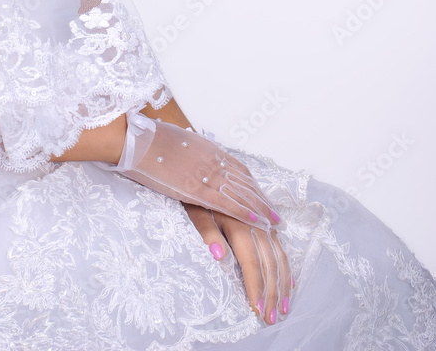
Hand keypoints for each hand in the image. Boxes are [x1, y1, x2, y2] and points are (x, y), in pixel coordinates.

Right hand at [113, 109, 281, 228]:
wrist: (135, 139)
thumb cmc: (149, 138)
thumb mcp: (175, 141)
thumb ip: (188, 151)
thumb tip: (190, 154)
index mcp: (207, 149)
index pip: (238, 169)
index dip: (253, 185)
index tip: (263, 196)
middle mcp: (212, 160)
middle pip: (245, 182)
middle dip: (262, 199)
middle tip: (276, 214)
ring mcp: (205, 174)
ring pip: (241, 193)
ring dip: (260, 209)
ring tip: (274, 223)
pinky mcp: (196, 188)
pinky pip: (226, 203)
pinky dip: (244, 212)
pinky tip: (257, 221)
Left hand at [183, 203, 291, 325]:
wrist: (210, 167)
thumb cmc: (199, 192)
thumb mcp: (195, 210)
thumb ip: (207, 233)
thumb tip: (219, 257)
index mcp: (238, 224)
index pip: (251, 263)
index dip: (255, 288)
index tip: (257, 311)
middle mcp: (256, 223)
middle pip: (269, 264)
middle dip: (272, 293)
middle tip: (272, 318)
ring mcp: (264, 221)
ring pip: (279, 256)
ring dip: (283, 284)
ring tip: (284, 308)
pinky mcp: (267, 218)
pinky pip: (281, 245)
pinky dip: (286, 266)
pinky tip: (290, 283)